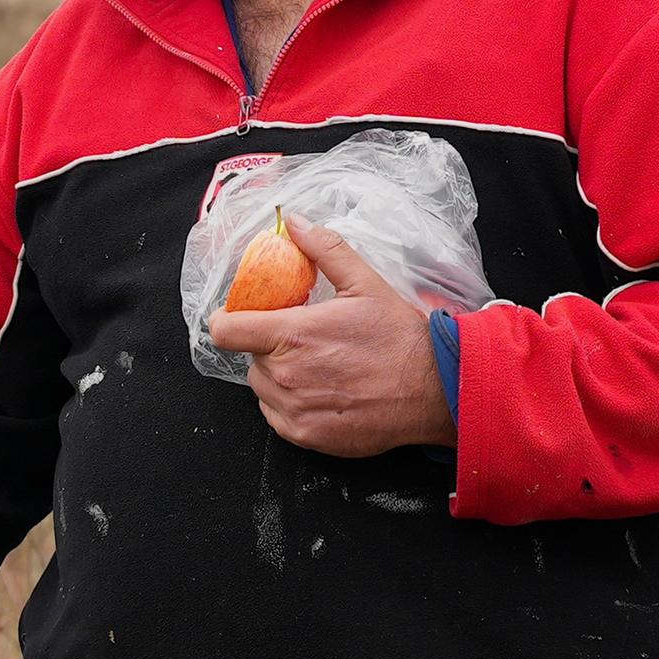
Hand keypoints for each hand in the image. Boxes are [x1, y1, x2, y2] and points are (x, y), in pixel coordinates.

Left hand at [210, 220, 453, 459]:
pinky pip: (275, 415)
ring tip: (314, 365)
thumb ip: (325, 250)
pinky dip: (287, 403)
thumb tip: (296, 223)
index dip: (226, 320)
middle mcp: (286, 375)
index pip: (226, 330)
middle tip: (302, 340)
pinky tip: (318, 390)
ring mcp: (294, 409)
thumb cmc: (400, 338)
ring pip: (261, 387)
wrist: (433, 389)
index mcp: (293, 334)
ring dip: (277, 375)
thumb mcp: (365, 283)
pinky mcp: (304, 435)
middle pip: (249, 357)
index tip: (234, 316)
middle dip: (268, 345)